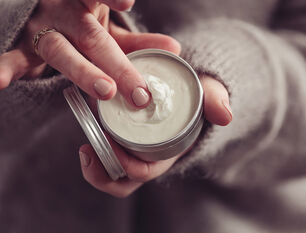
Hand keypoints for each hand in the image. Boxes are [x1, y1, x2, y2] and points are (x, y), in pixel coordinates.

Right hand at [0, 0, 179, 107]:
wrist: (44, 21)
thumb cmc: (81, 26)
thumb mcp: (109, 32)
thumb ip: (138, 43)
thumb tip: (174, 49)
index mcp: (86, 4)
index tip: (128, 2)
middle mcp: (63, 13)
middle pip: (92, 38)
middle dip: (117, 64)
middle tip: (138, 91)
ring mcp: (41, 30)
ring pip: (61, 51)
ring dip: (83, 71)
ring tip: (104, 91)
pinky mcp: (21, 49)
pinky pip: (13, 59)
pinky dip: (5, 68)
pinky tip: (0, 81)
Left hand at [78, 74, 231, 197]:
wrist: (185, 84)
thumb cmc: (195, 93)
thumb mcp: (207, 92)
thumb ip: (215, 100)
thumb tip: (226, 115)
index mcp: (168, 152)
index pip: (146, 170)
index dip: (128, 165)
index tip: (112, 142)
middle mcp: (149, 155)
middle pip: (124, 179)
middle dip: (105, 171)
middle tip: (88, 149)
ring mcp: (134, 148)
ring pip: (111, 172)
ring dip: (95, 167)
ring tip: (83, 149)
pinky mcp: (121, 136)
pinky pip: (104, 155)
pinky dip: (94, 153)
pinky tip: (85, 138)